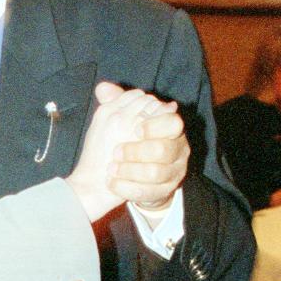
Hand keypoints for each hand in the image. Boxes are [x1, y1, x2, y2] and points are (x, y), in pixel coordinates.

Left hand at [67, 82, 178, 222]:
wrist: (129, 177)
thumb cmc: (127, 143)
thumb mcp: (121, 121)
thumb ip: (117, 103)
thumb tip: (102, 87)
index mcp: (170, 128)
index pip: (173, 122)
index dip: (155, 125)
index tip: (135, 129)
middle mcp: (178, 149)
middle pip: (164, 150)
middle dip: (135, 152)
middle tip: (115, 153)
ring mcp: (173, 173)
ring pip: (156, 174)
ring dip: (129, 171)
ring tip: (111, 169)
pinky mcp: (164, 192)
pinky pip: (148, 193)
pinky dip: (127, 188)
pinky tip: (112, 184)